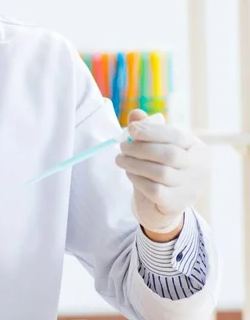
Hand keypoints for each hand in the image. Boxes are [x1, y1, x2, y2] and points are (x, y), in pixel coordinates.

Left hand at [115, 109, 210, 234]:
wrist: (160, 205)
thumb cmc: (160, 170)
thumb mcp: (157, 148)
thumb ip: (148, 131)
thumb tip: (135, 114)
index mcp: (198, 149)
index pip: (176, 136)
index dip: (152, 132)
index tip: (131, 130)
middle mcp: (199, 169)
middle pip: (169, 155)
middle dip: (141, 148)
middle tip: (122, 147)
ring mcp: (190, 188)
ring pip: (160, 172)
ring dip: (135, 163)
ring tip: (120, 160)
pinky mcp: (175, 204)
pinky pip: (153, 189)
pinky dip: (137, 179)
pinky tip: (130, 174)